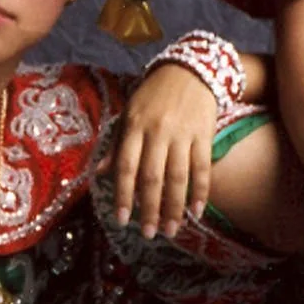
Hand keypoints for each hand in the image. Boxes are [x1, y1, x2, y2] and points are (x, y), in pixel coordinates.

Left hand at [110, 61, 217, 235]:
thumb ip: (117, 144)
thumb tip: (99, 172)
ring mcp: (183, 134)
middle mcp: (158, 131)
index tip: (122, 220)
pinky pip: (203, 167)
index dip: (124, 196)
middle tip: (149, 234)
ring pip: (178, 177)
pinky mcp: (204, 134)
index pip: (127, 167)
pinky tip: (197, 211)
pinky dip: (201, 191)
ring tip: (172, 230)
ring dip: (175, 207)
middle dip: (150, 209)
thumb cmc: (154, 94)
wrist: (191, 69)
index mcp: (135, 126)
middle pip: (152, 177)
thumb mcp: (130, 113)